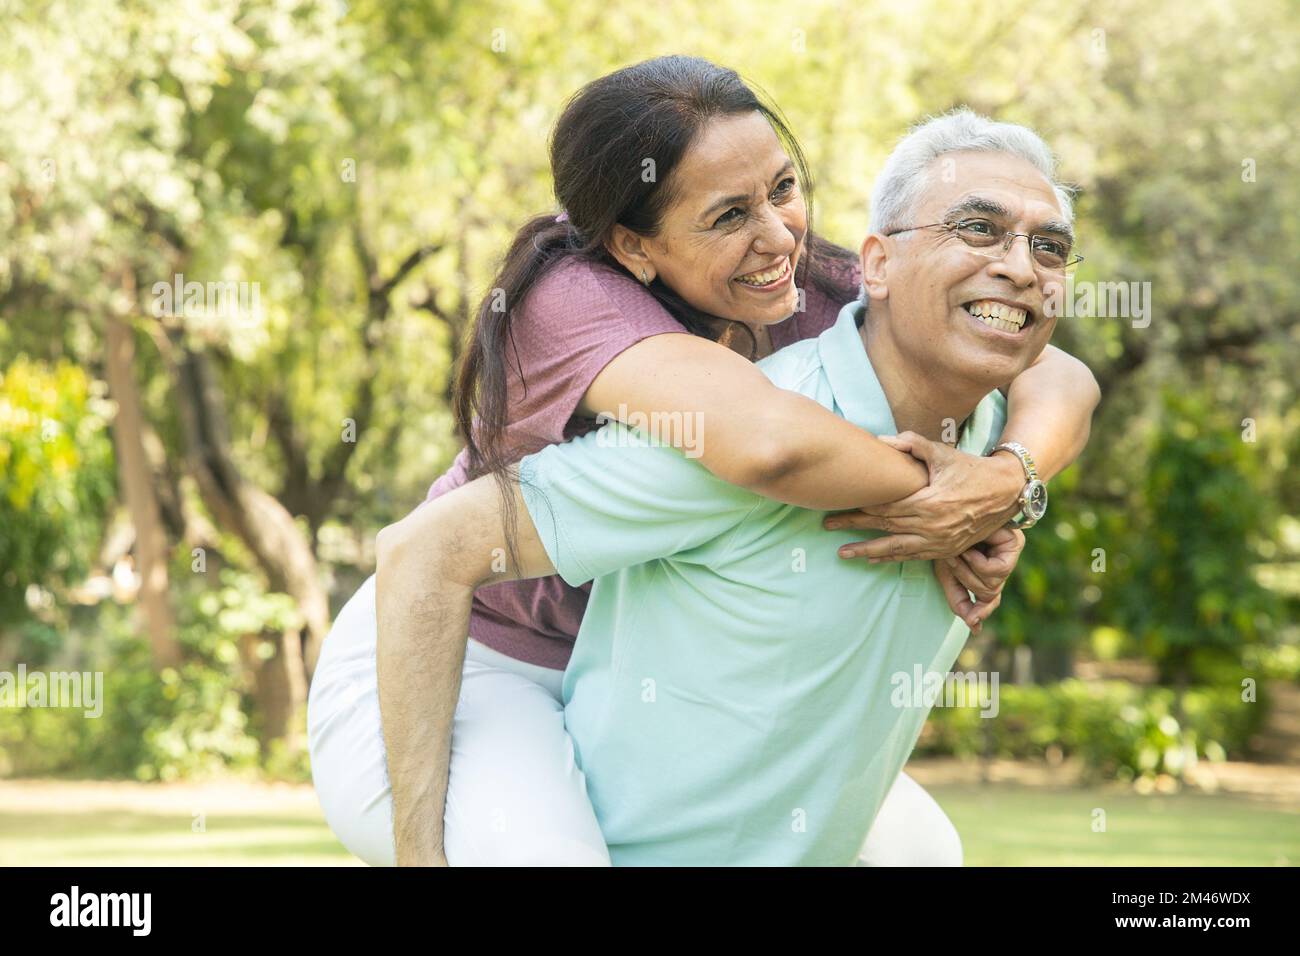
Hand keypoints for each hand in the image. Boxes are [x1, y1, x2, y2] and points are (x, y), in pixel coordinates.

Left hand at [825, 431, 1023, 561]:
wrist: (1005, 491)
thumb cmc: (971, 468)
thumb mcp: (942, 453)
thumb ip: (911, 444)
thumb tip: (881, 440)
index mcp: (928, 502)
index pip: (884, 507)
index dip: (859, 507)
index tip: (837, 505)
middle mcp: (931, 526)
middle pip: (883, 527)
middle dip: (853, 527)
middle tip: (827, 525)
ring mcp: (938, 542)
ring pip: (894, 548)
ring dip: (867, 550)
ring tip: (842, 554)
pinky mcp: (945, 551)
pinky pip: (912, 557)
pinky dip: (891, 558)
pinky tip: (873, 559)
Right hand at [932, 527, 1024, 632]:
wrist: (947, 505)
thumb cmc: (943, 534)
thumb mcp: (947, 570)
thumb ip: (958, 598)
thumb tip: (973, 627)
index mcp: (985, 569)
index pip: (991, 599)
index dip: (982, 611)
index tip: (974, 624)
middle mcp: (1001, 562)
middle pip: (989, 594)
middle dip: (965, 581)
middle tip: (950, 561)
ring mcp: (1010, 552)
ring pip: (993, 586)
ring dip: (968, 571)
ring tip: (957, 552)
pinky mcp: (1015, 544)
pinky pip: (997, 571)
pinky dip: (978, 563)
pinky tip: (969, 548)